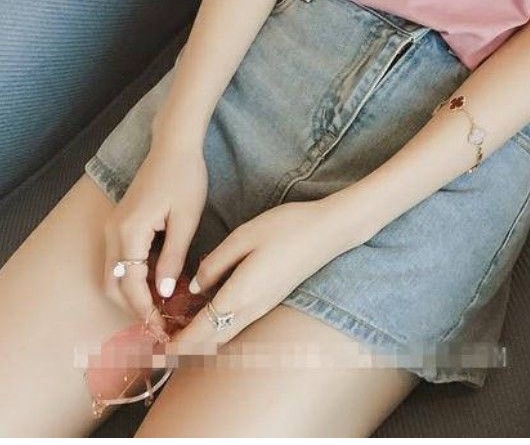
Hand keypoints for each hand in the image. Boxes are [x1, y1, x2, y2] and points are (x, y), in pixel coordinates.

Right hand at [101, 134, 208, 339]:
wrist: (174, 145)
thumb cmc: (185, 177)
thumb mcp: (186, 219)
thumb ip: (173, 256)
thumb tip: (162, 291)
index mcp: (129, 232)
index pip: (131, 284)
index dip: (145, 310)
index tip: (161, 329)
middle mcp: (114, 232)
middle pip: (114, 284)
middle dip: (134, 307)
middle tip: (160, 324)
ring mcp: (114, 227)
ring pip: (114, 274)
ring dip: (132, 293)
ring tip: (160, 307)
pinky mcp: (120, 223)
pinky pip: (120, 259)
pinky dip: (133, 276)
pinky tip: (157, 282)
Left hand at [163, 197, 366, 356]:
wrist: (329, 231)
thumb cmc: (287, 228)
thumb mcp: (244, 237)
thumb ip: (215, 264)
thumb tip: (193, 285)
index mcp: (239, 295)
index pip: (199, 333)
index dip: (174, 345)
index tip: (152, 349)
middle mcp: (250, 309)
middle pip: (209, 342)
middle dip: (182, 347)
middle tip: (157, 341)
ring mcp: (262, 306)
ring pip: (223, 334)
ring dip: (199, 337)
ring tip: (175, 326)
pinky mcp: (269, 299)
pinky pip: (235, 323)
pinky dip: (215, 325)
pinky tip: (205, 308)